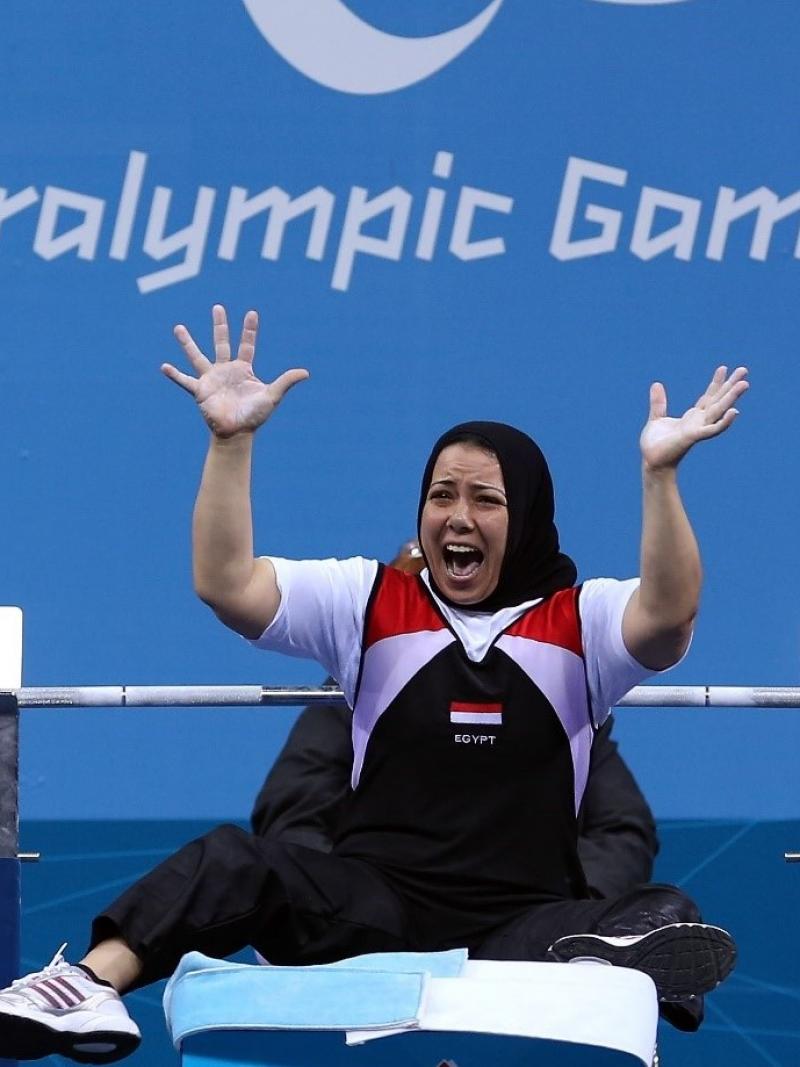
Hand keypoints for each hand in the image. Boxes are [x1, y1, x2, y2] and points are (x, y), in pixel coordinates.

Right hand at [161, 305, 308, 437]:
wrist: (236, 432)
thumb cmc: (254, 416)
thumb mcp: (272, 396)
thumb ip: (286, 382)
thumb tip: (305, 373)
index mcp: (243, 369)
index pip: (247, 345)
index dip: (249, 330)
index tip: (252, 313)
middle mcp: (225, 370)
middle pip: (221, 342)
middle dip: (220, 325)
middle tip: (217, 306)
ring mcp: (211, 379)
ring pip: (197, 356)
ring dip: (187, 343)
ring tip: (178, 328)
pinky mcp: (199, 391)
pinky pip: (185, 381)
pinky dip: (174, 375)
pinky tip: (163, 366)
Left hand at [639, 365, 748, 470]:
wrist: (652, 462)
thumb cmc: (655, 444)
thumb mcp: (656, 418)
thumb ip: (659, 402)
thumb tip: (656, 384)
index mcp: (692, 417)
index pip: (708, 396)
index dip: (716, 383)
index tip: (724, 368)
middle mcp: (699, 421)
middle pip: (719, 399)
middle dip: (731, 385)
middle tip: (744, 369)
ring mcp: (698, 429)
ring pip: (719, 410)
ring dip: (732, 398)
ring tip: (744, 384)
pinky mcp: (694, 437)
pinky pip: (712, 429)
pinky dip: (724, 422)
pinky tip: (734, 412)